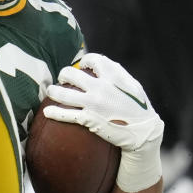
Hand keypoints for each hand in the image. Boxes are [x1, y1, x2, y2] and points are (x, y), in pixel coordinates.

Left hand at [44, 53, 163, 191]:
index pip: (93, 59)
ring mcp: (94, 103)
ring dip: (53, 91)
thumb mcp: (133, 87)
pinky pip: (66, 114)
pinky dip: (54, 113)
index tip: (82, 66)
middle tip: (63, 80)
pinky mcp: (88, 119)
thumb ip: (118, 75)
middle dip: (64, 75)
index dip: (85, 61)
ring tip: (51, 92)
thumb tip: (102, 65)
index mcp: (114, 77)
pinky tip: (47, 112)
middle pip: (71, 74)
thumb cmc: (139, 109)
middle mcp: (101, 87)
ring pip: (63, 93)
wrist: (144, 133)